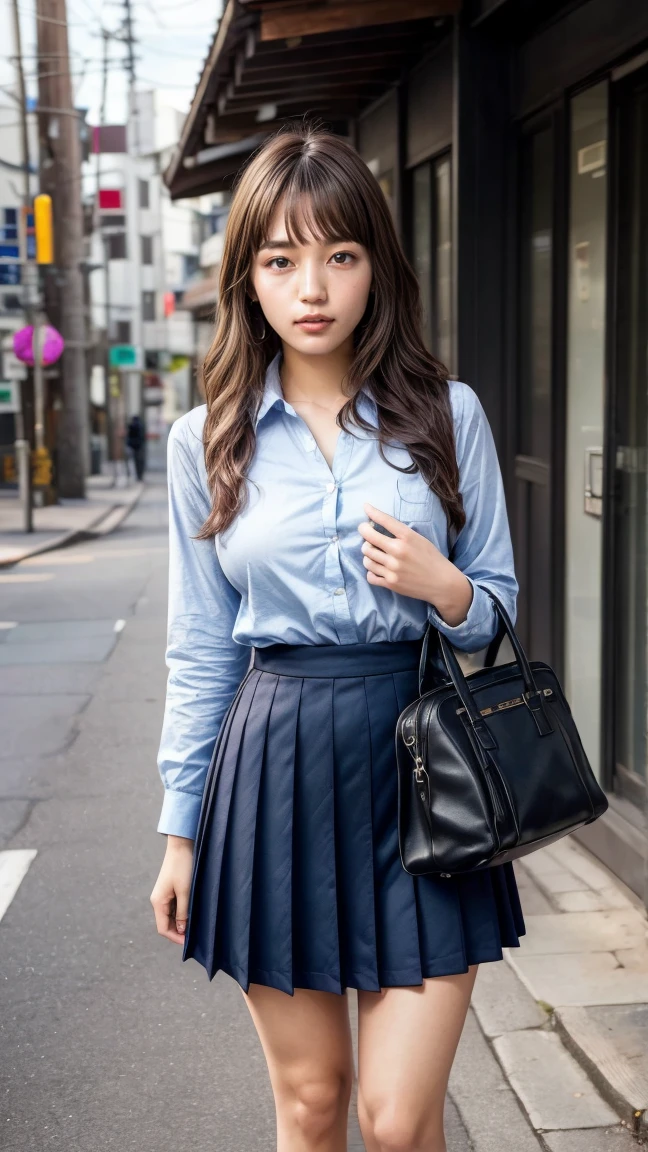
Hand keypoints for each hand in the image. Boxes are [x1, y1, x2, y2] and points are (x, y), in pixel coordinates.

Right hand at [150, 835, 193, 944]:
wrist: (181, 846)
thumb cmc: (182, 867)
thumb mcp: (185, 892)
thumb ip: (182, 912)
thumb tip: (181, 930)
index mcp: (158, 902)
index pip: (163, 929)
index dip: (175, 937)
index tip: (189, 942)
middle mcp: (158, 901)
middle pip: (166, 924)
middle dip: (179, 931)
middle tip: (195, 935)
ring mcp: (164, 896)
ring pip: (171, 916)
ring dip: (181, 922)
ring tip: (196, 925)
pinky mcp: (170, 891)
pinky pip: (174, 908)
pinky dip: (182, 913)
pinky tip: (192, 914)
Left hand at [358, 502, 472, 626]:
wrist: (442, 583)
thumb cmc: (432, 559)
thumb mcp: (420, 540)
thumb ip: (401, 534)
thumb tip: (379, 526)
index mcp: (407, 538)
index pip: (384, 520)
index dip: (372, 512)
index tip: (366, 507)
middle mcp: (398, 552)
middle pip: (368, 539)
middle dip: (364, 532)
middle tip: (366, 533)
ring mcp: (393, 569)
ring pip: (366, 558)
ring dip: (368, 554)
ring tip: (374, 553)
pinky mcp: (391, 583)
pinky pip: (370, 576)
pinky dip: (371, 572)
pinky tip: (378, 569)